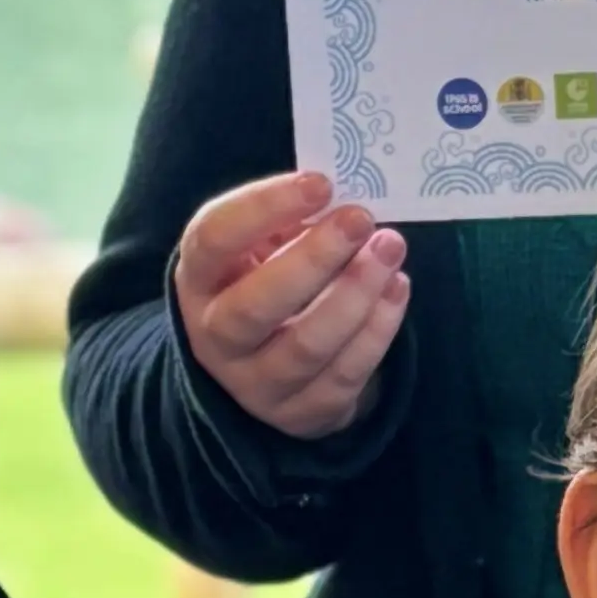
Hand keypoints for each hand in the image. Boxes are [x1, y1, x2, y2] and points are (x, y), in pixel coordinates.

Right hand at [174, 166, 411, 439]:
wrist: (262, 367)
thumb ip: (287, 221)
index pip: (214, 240)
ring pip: (308, 345)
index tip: (320, 184)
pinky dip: (378, 329)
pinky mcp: (300, 413)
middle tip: (361, 219)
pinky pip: (344, 375)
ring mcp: (256, 383)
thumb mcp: (258, 247)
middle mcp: (215, 337)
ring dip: (357, 294)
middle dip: (316, 258)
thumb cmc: (264, 283)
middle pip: (258, 304)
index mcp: (199, 280)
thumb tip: (338, 199)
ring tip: (390, 249)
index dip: (264, 208)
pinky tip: (397, 288)